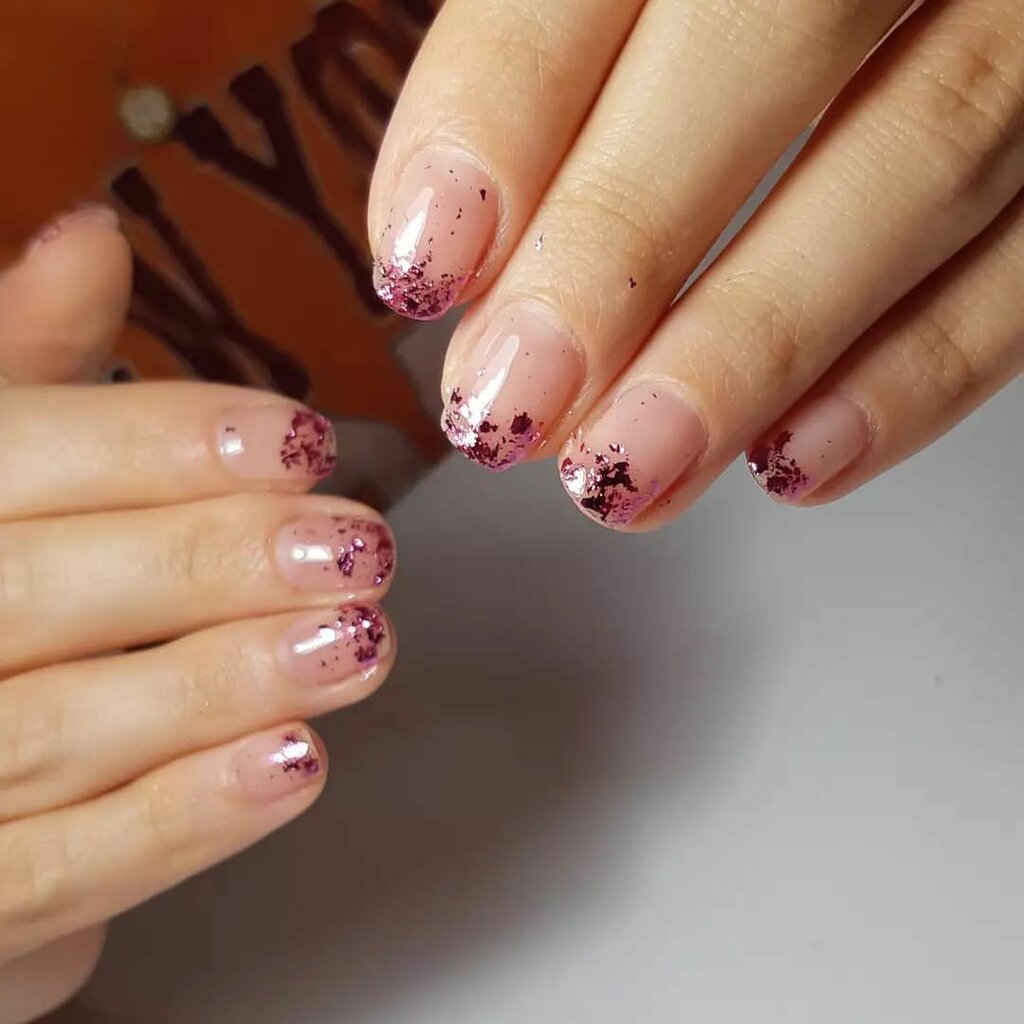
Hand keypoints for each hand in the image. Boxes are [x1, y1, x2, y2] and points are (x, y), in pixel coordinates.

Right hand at [0, 210, 395, 1021]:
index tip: (301, 440)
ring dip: (222, 682)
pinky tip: (295, 763)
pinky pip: (61, 872)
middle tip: (357, 549)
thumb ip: (30, 375)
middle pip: (26, 593)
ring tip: (356, 643)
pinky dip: (187, 819)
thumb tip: (89, 235)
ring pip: (51, 732)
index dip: (158, 445)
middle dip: (208, 562)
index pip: (7, 457)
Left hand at [370, 0, 1021, 526]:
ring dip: (756, 347)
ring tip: (630, 465)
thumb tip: (459, 243)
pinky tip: (800, 454)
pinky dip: (924, 370)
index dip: (503, 107)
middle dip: (621, 249)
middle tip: (514, 398)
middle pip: (774, 38)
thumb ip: (546, 53)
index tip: (426, 258)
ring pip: (926, 154)